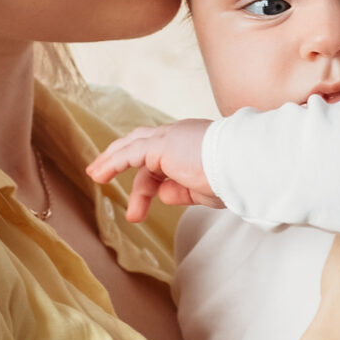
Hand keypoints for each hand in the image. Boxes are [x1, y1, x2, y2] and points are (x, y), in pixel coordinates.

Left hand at [85, 119, 220, 219]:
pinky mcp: (160, 145)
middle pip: (143, 146)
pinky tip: (100, 173)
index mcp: (192, 143)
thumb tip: (161, 193)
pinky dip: (113, 162)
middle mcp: (179, 135)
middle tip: (104, 173)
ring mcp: (169, 137)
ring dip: (112, 161)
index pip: (164, 158)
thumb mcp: (203, 189)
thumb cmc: (233, 178)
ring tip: (95, 175)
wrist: (243, 163)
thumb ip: (181, 190)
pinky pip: (130, 153)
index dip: (153, 181)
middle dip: (122, 158)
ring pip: (132, 146)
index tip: (149, 203)